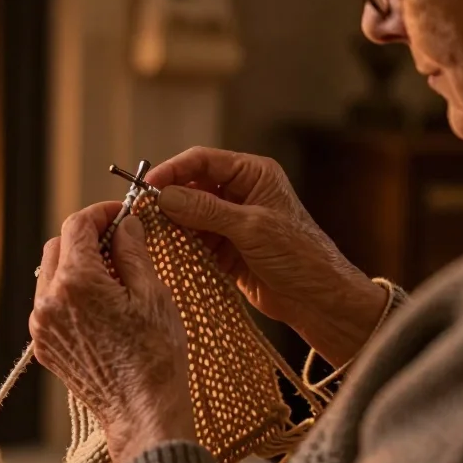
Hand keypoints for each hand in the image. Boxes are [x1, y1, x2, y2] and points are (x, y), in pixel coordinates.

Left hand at [30, 202, 195, 462]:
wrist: (142, 413)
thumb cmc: (156, 357)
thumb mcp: (152, 294)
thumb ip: (132, 250)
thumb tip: (125, 224)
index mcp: (76, 282)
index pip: (77, 226)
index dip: (100, 214)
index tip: (120, 215)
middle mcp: (49, 302)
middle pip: (58, 247)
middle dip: (86, 238)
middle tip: (119, 242)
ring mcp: (42, 326)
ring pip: (51, 275)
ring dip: (77, 266)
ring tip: (114, 277)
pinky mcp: (44, 346)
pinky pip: (51, 305)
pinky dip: (71, 294)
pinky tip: (102, 305)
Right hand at [146, 147, 386, 367]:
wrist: (320, 301)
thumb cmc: (299, 256)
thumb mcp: (252, 228)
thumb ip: (206, 210)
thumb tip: (164, 196)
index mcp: (253, 175)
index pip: (203, 161)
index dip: (172, 170)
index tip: (147, 187)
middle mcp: (240, 193)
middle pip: (191, 187)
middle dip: (168, 200)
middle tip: (143, 215)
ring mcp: (231, 223)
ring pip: (189, 216)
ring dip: (172, 226)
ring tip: (152, 237)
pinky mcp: (226, 250)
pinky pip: (195, 242)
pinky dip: (181, 247)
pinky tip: (167, 254)